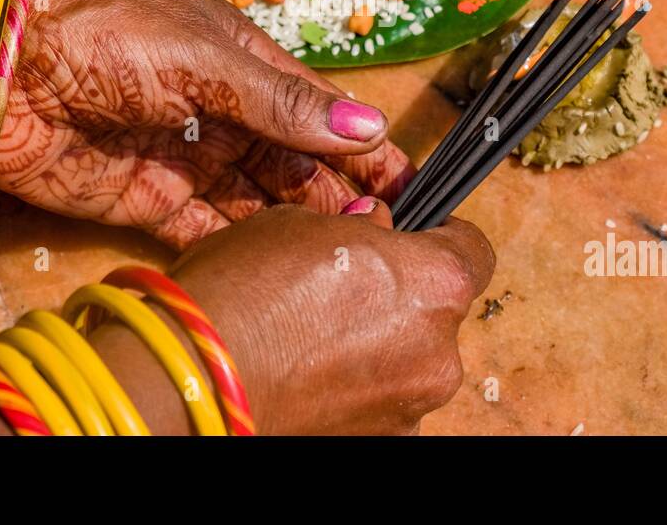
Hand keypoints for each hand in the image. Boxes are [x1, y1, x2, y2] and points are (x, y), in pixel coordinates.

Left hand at [0, 0, 412, 247]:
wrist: (0, 73)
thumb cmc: (106, 38)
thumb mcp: (204, 59)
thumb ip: (280, 102)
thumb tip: (365, 128)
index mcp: (239, 61)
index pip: (316, 110)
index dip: (361, 144)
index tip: (407, 182)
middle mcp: (218, 112)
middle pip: (293, 161)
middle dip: (337, 193)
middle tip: (381, 232)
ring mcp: (183, 158)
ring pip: (257, 198)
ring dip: (296, 223)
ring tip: (341, 255)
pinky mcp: (145, 201)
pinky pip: (205, 228)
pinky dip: (241, 244)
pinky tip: (277, 265)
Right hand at [168, 202, 495, 434]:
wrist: (193, 380)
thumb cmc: (245, 292)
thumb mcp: (299, 224)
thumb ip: (357, 226)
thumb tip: (375, 228)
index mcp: (436, 282)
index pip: (473, 249)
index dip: (442, 235)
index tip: (415, 232)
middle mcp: (440, 351)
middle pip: (440, 311)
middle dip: (402, 293)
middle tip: (346, 282)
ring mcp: (411, 408)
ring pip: (410, 359)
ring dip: (379, 342)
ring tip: (313, 332)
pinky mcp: (379, 442)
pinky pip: (381, 398)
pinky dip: (356, 383)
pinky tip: (308, 369)